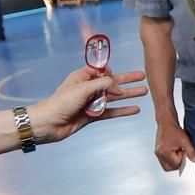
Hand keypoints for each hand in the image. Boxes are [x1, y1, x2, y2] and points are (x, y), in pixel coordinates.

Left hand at [30, 67, 145, 142]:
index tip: (115, 77)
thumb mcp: (83, 88)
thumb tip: (119, 88)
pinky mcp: (93, 115)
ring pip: (114, 97)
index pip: (101, 70)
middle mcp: (88, 88)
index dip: (111, 72)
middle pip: (112, 82)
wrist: (49, 124)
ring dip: (129, 94)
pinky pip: (112, 111)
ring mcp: (92, 102)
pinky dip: (123, 110)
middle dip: (127, 79)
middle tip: (142, 76)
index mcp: (82, 77)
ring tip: (144, 92)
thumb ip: (104, 85)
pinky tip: (135, 109)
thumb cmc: (61, 103)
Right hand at [154, 116, 194, 171]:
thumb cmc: (173, 129)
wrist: (166, 122)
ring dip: (174, 160)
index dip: (181, 158)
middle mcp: (159, 154)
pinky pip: (165, 161)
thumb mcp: (185, 140)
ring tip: (176, 150)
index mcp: (164, 152)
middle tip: (180, 151)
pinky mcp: (158, 152)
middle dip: (177, 162)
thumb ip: (191, 152)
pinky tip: (174, 149)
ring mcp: (157, 153)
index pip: (176, 164)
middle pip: (169, 168)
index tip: (182, 149)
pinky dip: (170, 158)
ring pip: (167, 165)